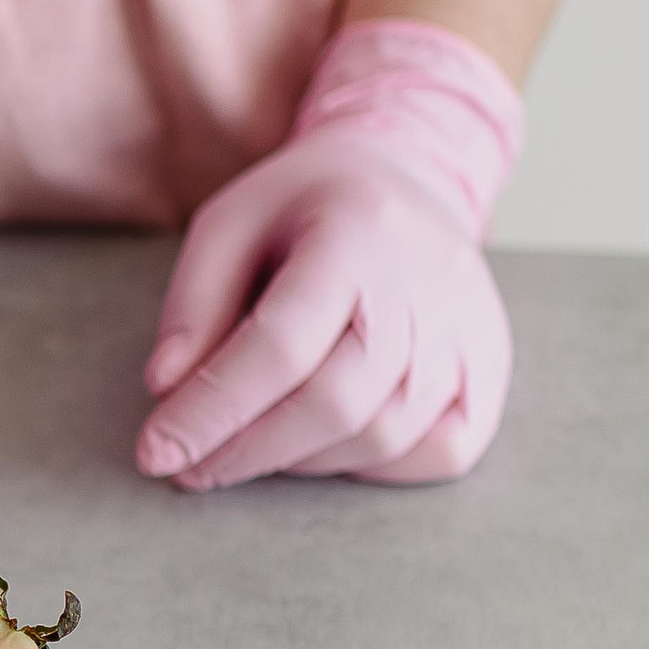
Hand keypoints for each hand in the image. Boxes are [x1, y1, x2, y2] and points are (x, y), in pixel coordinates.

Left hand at [134, 21, 523, 488]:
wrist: (405, 177)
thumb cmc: (303, 207)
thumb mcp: (229, 224)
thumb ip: (194, 304)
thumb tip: (167, 389)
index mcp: (357, 232)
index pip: (280, 345)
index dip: (213, 409)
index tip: (157, 453)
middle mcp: (426, 284)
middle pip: (336, 401)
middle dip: (249, 449)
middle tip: (190, 468)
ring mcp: (470, 329)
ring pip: (384, 435)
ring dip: (301, 463)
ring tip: (245, 452)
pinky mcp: (491, 365)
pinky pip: (444, 451)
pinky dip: (376, 470)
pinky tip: (322, 451)